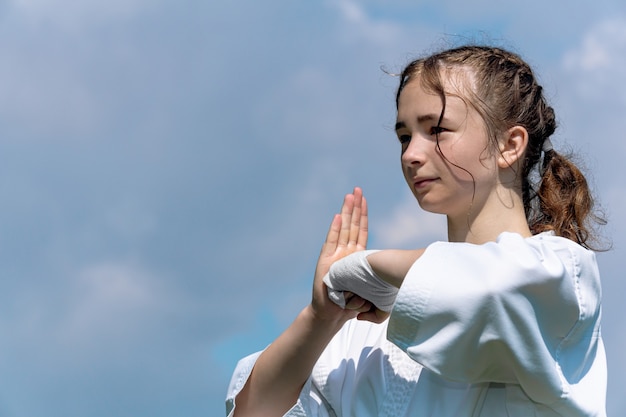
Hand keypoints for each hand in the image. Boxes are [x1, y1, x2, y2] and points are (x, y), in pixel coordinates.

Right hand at [311, 187, 371, 321]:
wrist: (332, 314)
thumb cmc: (352, 303)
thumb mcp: (371, 287)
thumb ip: (377, 277)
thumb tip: (395, 270)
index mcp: (355, 256)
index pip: (360, 230)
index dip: (362, 215)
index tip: (364, 199)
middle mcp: (344, 252)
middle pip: (351, 225)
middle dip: (354, 207)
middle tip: (356, 189)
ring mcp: (334, 255)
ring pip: (343, 230)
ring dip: (346, 212)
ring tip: (349, 196)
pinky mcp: (325, 261)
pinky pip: (331, 242)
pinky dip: (335, 229)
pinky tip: (338, 217)